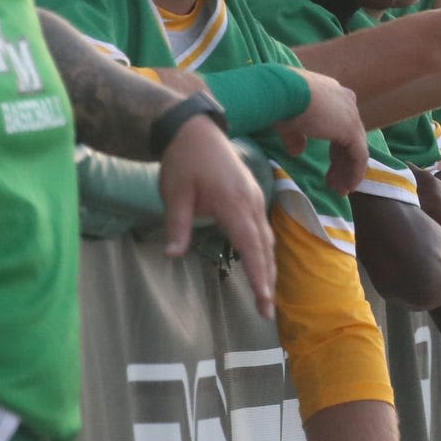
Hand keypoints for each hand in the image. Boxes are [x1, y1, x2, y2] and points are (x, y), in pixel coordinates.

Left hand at [158, 115, 277, 316]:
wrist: (195, 129)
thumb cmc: (183, 161)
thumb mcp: (174, 194)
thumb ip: (177, 225)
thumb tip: (173, 255)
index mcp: (233, 203)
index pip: (250, 246)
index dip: (258, 274)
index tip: (264, 299)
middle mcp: (250, 202)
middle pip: (264, 247)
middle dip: (267, 280)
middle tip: (266, 311)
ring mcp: (254, 197)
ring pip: (267, 239)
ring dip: (268, 267)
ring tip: (266, 295)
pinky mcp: (251, 195)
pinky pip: (262, 228)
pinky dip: (264, 251)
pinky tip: (261, 264)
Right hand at [274, 70, 368, 195]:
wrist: (282, 93)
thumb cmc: (280, 103)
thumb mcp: (288, 123)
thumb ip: (296, 137)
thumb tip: (297, 152)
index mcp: (331, 95)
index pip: (339, 126)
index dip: (335, 150)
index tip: (329, 168)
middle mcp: (345, 101)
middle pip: (349, 139)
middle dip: (341, 163)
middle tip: (333, 183)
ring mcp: (351, 115)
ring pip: (356, 148)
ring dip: (348, 171)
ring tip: (340, 191)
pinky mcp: (352, 129)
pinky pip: (359, 156)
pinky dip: (355, 173)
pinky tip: (348, 187)